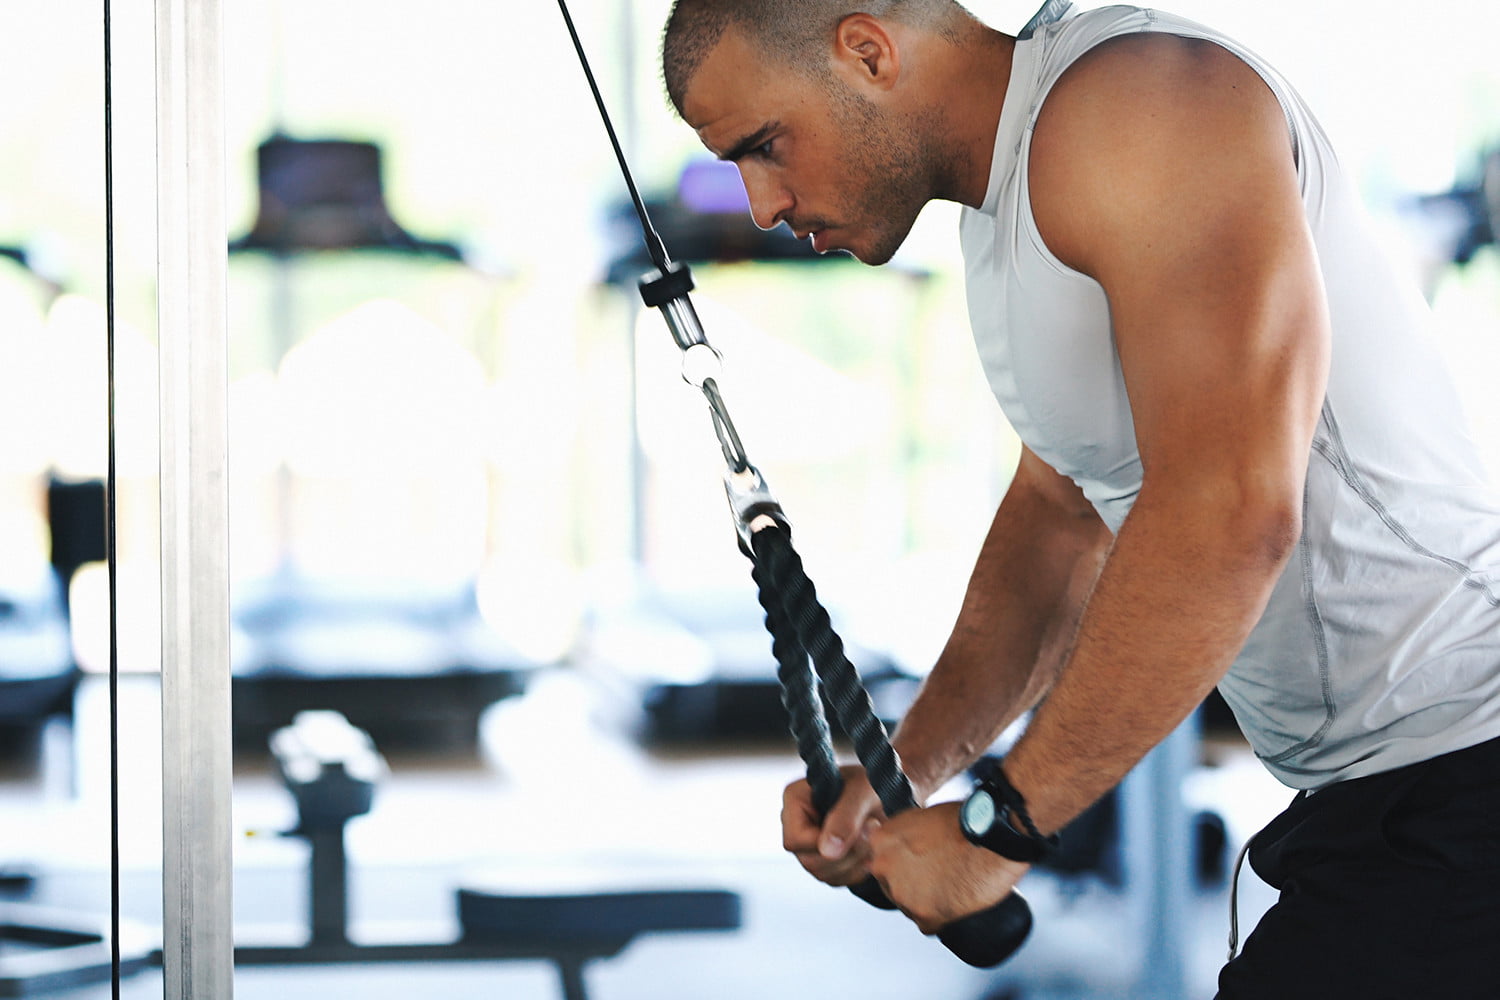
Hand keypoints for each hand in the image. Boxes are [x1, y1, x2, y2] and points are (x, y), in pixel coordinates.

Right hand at [781, 765, 884, 886]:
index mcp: (796, 800)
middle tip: (872, 828)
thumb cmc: (872, 781)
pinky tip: (871, 849)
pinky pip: (837, 880)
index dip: (823, 844)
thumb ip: (845, 817)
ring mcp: (810, 845)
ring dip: (855, 861)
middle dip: (846, 852)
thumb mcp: (862, 791)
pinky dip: (858, 870)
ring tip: (873, 835)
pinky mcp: (827, 860)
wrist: (888, 791)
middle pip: (809, 861)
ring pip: (824, 874)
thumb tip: (827, 851)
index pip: (795, 839)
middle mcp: (797, 824)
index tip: (857, 830)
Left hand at [866, 801, 1029, 934]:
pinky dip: (942, 916)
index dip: (903, 863)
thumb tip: (896, 845)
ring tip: (952, 884)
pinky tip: (956, 899)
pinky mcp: (924, 915)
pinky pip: (929, 923)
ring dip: (927, 900)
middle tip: (938, 873)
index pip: (881, 861)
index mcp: (881, 840)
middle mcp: (884, 866)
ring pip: (909, 906)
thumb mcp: (921, 816)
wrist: (993, 837)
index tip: (919, 863)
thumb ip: (901, 834)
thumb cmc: (965, 821)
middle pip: (892, 885)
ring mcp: (902, 893)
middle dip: (912, 883)